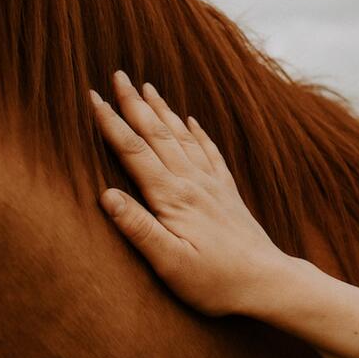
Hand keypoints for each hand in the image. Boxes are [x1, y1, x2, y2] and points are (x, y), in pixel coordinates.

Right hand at [90, 71, 293, 316]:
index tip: (92, 97)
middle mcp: (192, 182)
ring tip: (147, 86)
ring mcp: (212, 185)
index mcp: (172, 197)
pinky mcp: (227, 193)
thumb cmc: (215, 281)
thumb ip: (138, 228)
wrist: (267, 283)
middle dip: (134, 103)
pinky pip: (209, 152)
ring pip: (182, 136)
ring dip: (162, 110)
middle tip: (117, 74)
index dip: (111, 122)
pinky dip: (197, 132)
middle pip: (157, 134)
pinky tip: (191, 120)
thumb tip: (105, 195)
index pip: (133, 151)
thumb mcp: (169, 263)